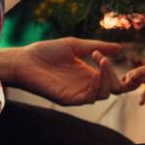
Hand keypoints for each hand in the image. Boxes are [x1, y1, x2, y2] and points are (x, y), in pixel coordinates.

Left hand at [0, 38, 132, 105]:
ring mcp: (77, 93)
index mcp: (87, 73)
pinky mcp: (69, 99)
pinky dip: (96, 86)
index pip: (110, 79)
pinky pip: (89, 98)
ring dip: (107, 78)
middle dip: (114, 76)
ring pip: (103, 94)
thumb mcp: (74, 45)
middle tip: (104, 60)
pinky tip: (94, 73)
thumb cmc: (45, 51)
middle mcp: (84, 85)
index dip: (115, 71)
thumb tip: (120, 47)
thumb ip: (97, 46)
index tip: (107, 56)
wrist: (24, 61)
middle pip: (111, 89)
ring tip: (101, 61)